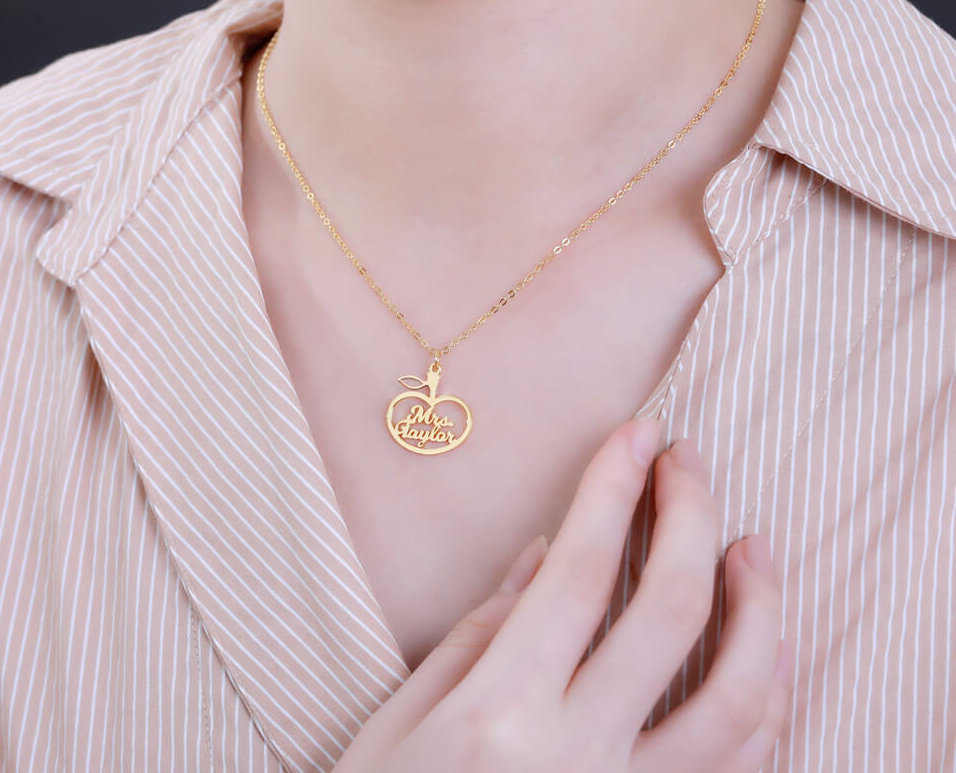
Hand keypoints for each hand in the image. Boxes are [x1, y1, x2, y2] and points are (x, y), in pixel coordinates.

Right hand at [333, 419, 792, 772]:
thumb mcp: (402, 724)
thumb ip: (478, 634)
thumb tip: (543, 556)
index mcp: (502, 713)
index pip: (582, 568)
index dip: (614, 486)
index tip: (636, 431)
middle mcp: (580, 758)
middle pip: (671, 610)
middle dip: (691, 514)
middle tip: (689, 460)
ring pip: (740, 699)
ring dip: (760, 607)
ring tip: (754, 544)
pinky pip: (743, 770)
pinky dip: (770, 702)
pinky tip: (769, 652)